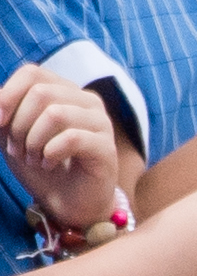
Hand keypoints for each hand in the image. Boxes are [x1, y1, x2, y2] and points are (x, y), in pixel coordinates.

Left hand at [1, 64, 122, 229]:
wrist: (66, 203)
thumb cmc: (41, 165)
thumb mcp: (10, 133)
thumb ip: (1, 112)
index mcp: (64, 91)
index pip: (33, 73)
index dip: (9, 95)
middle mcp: (87, 101)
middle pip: (42, 93)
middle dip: (19, 124)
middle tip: (17, 150)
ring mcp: (101, 123)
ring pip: (56, 114)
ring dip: (34, 140)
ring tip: (32, 158)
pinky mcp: (107, 148)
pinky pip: (72, 138)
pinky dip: (50, 153)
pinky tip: (48, 165)